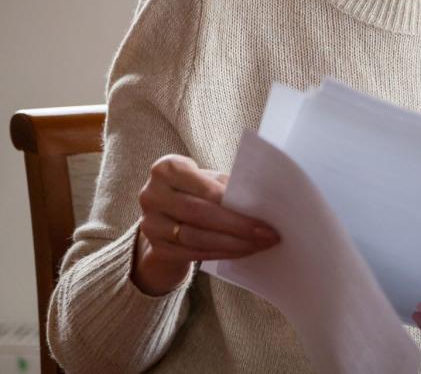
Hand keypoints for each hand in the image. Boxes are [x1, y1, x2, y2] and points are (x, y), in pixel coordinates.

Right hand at [131, 154, 280, 295]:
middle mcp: (151, 195)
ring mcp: (150, 224)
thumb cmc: (197, 190)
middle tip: (268, 233)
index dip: (227, 198)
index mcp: (166, 169)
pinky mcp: (157, 248)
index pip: (200, 184)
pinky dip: (221, 253)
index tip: (257, 209)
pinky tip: (242, 252)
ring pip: (197, 237)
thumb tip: (260, 202)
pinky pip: (193, 253)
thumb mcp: (208, 180)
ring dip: (234, 243)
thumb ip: (226, 186)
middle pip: (199, 213)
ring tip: (260, 244)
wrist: (167, 215)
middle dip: (238, 225)